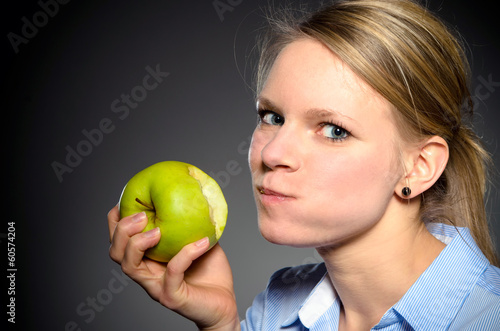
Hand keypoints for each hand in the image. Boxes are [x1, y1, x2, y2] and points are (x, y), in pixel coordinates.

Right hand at [108, 205, 239, 329]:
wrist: (224, 304)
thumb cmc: (211, 272)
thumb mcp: (198, 238)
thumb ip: (190, 221)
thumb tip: (193, 191)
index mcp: (147, 259)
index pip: (120, 240)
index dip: (116, 221)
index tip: (125, 199)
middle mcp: (146, 273)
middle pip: (116, 253)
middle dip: (121, 231)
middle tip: (141, 216)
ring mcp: (156, 287)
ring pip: (130, 266)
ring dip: (138, 244)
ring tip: (157, 230)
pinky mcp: (172, 297)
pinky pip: (172, 273)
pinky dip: (185, 255)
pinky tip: (201, 242)